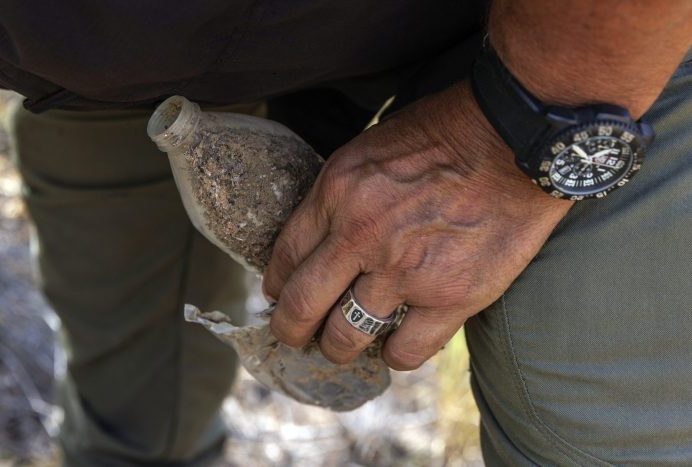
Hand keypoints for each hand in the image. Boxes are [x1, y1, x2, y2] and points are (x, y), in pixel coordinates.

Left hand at [262, 81, 572, 369]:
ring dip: (337, 347)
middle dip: (290, 329)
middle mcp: (362, 236)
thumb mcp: (371, 148)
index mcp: (337, 193)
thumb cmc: (445, 133)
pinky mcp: (450, 296)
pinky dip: (393, 355)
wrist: (514, 138)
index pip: (286, 256)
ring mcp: (405, 271)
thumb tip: (322, 237)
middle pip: (302, 306)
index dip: (276, 285)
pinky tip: (393, 347)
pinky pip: (405, 350)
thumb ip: (340, 194)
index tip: (278, 296)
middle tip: (293, 337)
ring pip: (346, 336)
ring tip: (342, 347)